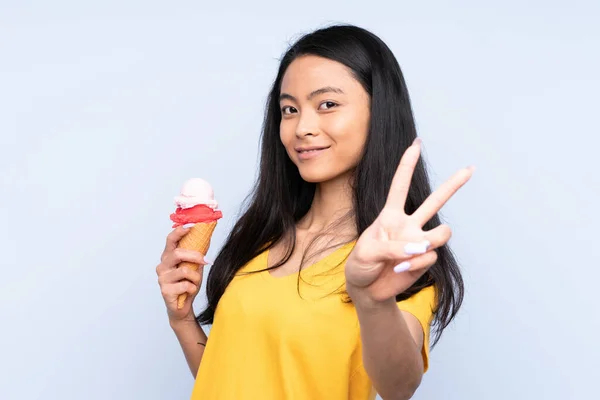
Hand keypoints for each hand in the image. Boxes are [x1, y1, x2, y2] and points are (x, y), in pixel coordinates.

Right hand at [156, 226, 208, 322]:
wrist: (182, 308)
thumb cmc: (187, 285)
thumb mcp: (195, 267)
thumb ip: (198, 253)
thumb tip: (207, 237)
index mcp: (168, 257)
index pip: (170, 240)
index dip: (179, 231)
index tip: (191, 226)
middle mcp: (162, 266)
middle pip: (177, 254)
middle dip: (195, 256)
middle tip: (206, 260)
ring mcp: (162, 279)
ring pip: (184, 271)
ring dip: (195, 277)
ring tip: (195, 282)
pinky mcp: (165, 291)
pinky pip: (185, 285)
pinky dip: (192, 288)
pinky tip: (189, 291)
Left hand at [345, 139, 473, 304]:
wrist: (366, 289)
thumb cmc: (361, 265)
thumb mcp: (367, 251)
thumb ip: (393, 246)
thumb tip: (422, 248)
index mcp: (389, 215)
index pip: (400, 186)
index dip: (407, 165)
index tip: (416, 144)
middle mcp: (408, 225)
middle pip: (434, 201)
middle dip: (453, 185)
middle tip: (470, 168)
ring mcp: (419, 242)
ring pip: (441, 233)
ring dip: (432, 241)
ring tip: (418, 249)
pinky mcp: (425, 260)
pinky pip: (428, 257)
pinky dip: (414, 264)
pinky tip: (400, 269)